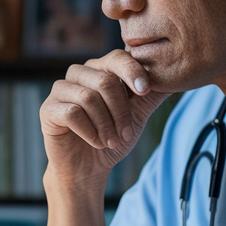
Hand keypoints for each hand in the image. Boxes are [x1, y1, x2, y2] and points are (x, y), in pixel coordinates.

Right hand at [40, 50, 171, 187]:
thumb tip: (178, 75)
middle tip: (126, 133)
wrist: (88, 168)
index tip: (144, 91)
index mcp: (101, 69)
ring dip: (106, 124)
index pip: (117, 57)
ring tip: (111, 140)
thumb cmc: (112, 138)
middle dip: (121, 111)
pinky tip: (94, 142)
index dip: (132, 72)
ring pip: (89, 97)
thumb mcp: (137, 115)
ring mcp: (60, 90)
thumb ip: (152, 95)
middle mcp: (79, 74)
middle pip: (105, 80)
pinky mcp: (48, 109)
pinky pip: (72, 113)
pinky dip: (89, 131)